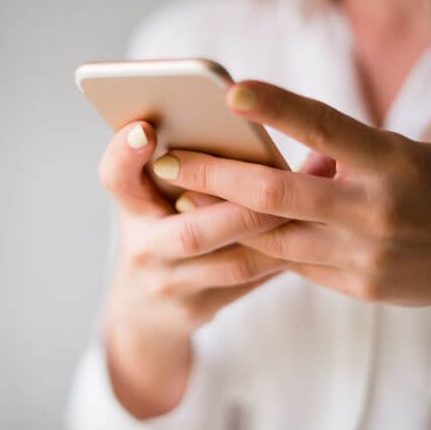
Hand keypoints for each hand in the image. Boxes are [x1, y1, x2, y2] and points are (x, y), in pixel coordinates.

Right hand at [98, 121, 288, 418]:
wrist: (143, 310)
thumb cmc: (159, 230)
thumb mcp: (153, 197)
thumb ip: (182, 165)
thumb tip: (245, 119)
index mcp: (129, 207)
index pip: (116, 177)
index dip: (125, 154)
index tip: (146, 129)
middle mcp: (143, 249)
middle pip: (192, 232)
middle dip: (246, 208)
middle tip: (287, 180)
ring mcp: (170, 285)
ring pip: (235, 263)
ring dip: (279, 233)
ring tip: (314, 202)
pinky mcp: (197, 310)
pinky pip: (251, 281)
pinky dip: (283, 255)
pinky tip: (312, 233)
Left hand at [152, 80, 430, 425]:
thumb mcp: (408, 158)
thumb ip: (349, 155)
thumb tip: (293, 156)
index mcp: (394, 163)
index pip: (328, 127)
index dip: (279, 108)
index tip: (231, 91)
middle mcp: (375, 210)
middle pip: (277, 194)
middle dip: (214, 175)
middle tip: (166, 159)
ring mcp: (364, 255)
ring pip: (272, 237)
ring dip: (222, 217)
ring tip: (181, 196)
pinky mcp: (356, 286)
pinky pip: (294, 263)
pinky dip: (263, 244)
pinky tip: (232, 230)